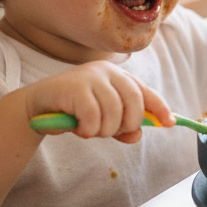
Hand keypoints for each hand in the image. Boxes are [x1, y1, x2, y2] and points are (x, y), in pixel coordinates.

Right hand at [23, 60, 171, 142]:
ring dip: (104, 130)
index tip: (170, 123)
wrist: (37, 107)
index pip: (145, 91)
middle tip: (110, 132)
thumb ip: (122, 127)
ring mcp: (91, 77)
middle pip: (135, 103)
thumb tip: (137, 135)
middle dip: (127, 125)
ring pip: (114, 113)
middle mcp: (107, 71)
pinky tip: (79, 129)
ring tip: (90, 130)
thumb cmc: (73, 111)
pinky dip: (89, 130)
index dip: (160, 108)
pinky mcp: (75, 87)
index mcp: (117, 76)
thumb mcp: (102, 120)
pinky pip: (93, 117)